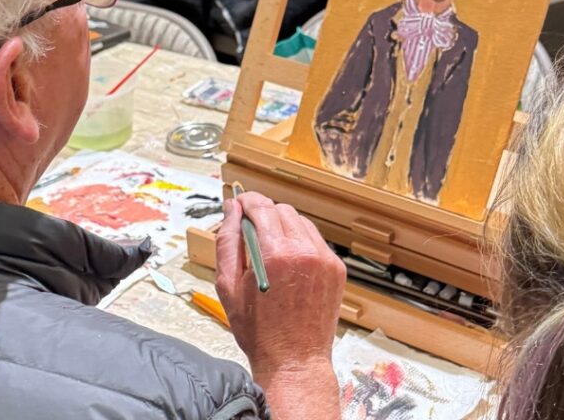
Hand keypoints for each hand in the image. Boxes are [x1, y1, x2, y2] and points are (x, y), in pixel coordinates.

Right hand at [216, 192, 343, 379]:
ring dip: (283, 227)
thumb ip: (227, 241)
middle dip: (264, 215)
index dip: (247, 200)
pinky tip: (289, 264)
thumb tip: (231, 209)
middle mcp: (304, 251)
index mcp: (276, 254)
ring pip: (300, 221)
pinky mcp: (336, 269)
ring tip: (270, 252)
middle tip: (251, 234)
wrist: (294, 362)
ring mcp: (324, 259)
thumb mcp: (228, 286)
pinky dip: (300, 243)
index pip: (261, 206)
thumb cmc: (259, 331)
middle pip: (281, 210)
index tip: (239, 202)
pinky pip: (315, 240)